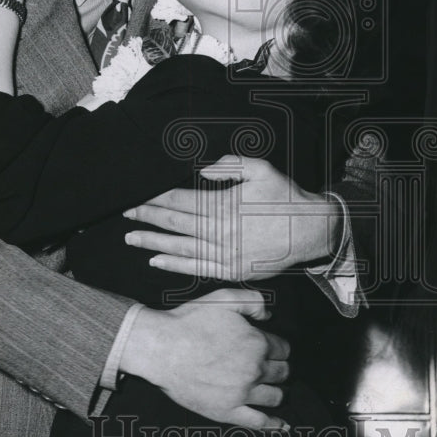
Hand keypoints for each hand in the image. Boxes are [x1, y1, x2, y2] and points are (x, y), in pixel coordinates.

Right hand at [120, 288, 290, 428]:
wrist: (161, 348)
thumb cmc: (189, 322)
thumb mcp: (223, 298)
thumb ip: (253, 301)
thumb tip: (269, 315)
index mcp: (257, 343)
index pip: (284, 349)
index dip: (277, 347)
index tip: (270, 347)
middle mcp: (254, 370)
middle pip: (282, 373)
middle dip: (278, 368)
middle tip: (267, 366)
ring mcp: (242, 393)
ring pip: (275, 396)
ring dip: (275, 390)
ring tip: (267, 387)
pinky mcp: (227, 411)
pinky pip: (259, 422)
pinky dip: (274, 425)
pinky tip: (282, 425)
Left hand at [124, 155, 340, 280]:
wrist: (311, 230)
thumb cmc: (285, 196)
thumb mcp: (262, 170)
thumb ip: (230, 165)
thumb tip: (202, 168)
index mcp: (224, 205)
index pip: (181, 201)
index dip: (156, 199)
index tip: (138, 196)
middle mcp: (220, 232)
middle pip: (175, 224)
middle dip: (148, 218)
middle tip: (126, 214)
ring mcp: (225, 254)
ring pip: (180, 248)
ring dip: (153, 243)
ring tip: (131, 238)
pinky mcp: (231, 271)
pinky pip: (196, 268)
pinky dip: (174, 265)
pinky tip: (157, 261)